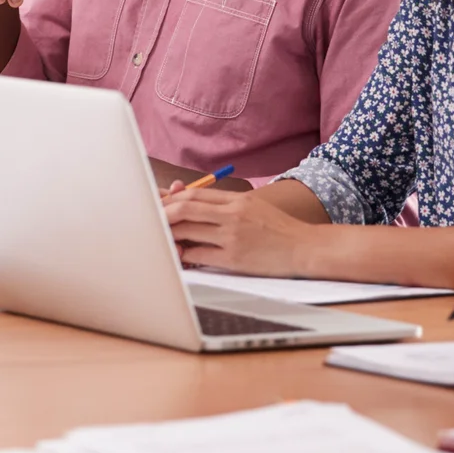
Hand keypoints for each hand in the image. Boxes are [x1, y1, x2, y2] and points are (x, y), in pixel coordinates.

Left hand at [161, 186, 319, 277]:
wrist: (306, 248)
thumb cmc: (279, 230)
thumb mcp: (254, 208)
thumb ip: (225, 205)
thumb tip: (192, 201)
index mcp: (237, 199)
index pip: (193, 194)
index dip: (170, 199)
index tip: (158, 206)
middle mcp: (232, 214)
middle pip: (185, 208)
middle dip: (161, 214)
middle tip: (148, 222)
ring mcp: (232, 236)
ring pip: (187, 230)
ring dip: (169, 235)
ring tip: (159, 240)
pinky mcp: (234, 258)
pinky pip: (199, 254)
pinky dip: (184, 255)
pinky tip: (179, 256)